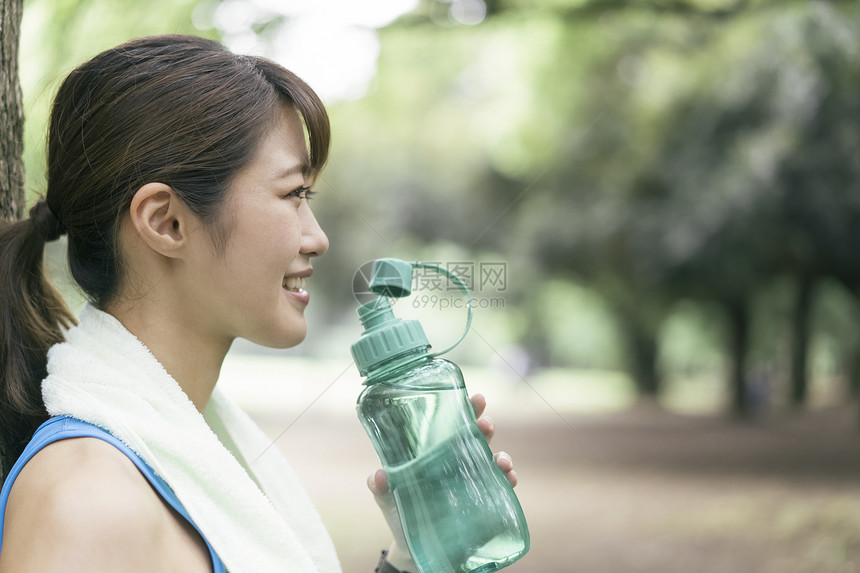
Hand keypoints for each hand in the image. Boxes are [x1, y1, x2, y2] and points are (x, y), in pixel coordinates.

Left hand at [366, 393, 517, 569]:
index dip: (464, 409)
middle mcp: (457, 462)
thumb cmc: (400, 513)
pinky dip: (508, 481)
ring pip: (492, 460)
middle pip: (476, 437)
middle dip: (484, 426)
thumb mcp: (387, 499)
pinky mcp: (484, 502)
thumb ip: (380, 487)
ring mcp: (472, 481)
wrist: (415, 550)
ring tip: (500, 461)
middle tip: (485, 424)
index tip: (474, 398)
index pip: (452, 424)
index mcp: (435, 452)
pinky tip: (509, 479)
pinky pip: (501, 487)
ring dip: (501, 456)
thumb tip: (379, 475)